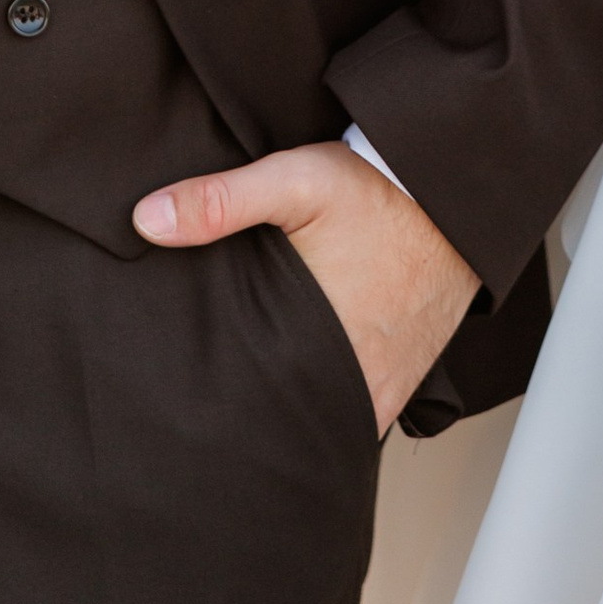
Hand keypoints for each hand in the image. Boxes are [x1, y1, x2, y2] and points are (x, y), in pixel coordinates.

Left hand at [133, 140, 480, 434]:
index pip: (255, 412)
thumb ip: (219, 201)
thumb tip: (145, 221)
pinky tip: (302, 388)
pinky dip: (329, 406)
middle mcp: (355, 383)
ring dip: (293, 414)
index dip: (221, 416)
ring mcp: (383, 389)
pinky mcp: (402, 381)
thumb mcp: (294, 180)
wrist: (457, 196)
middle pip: (288, 422)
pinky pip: (358, 414)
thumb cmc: (380, 192)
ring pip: (323, 423)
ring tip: (254, 402)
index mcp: (317, 347)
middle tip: (211, 415)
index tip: (187, 411)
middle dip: (252, 419)